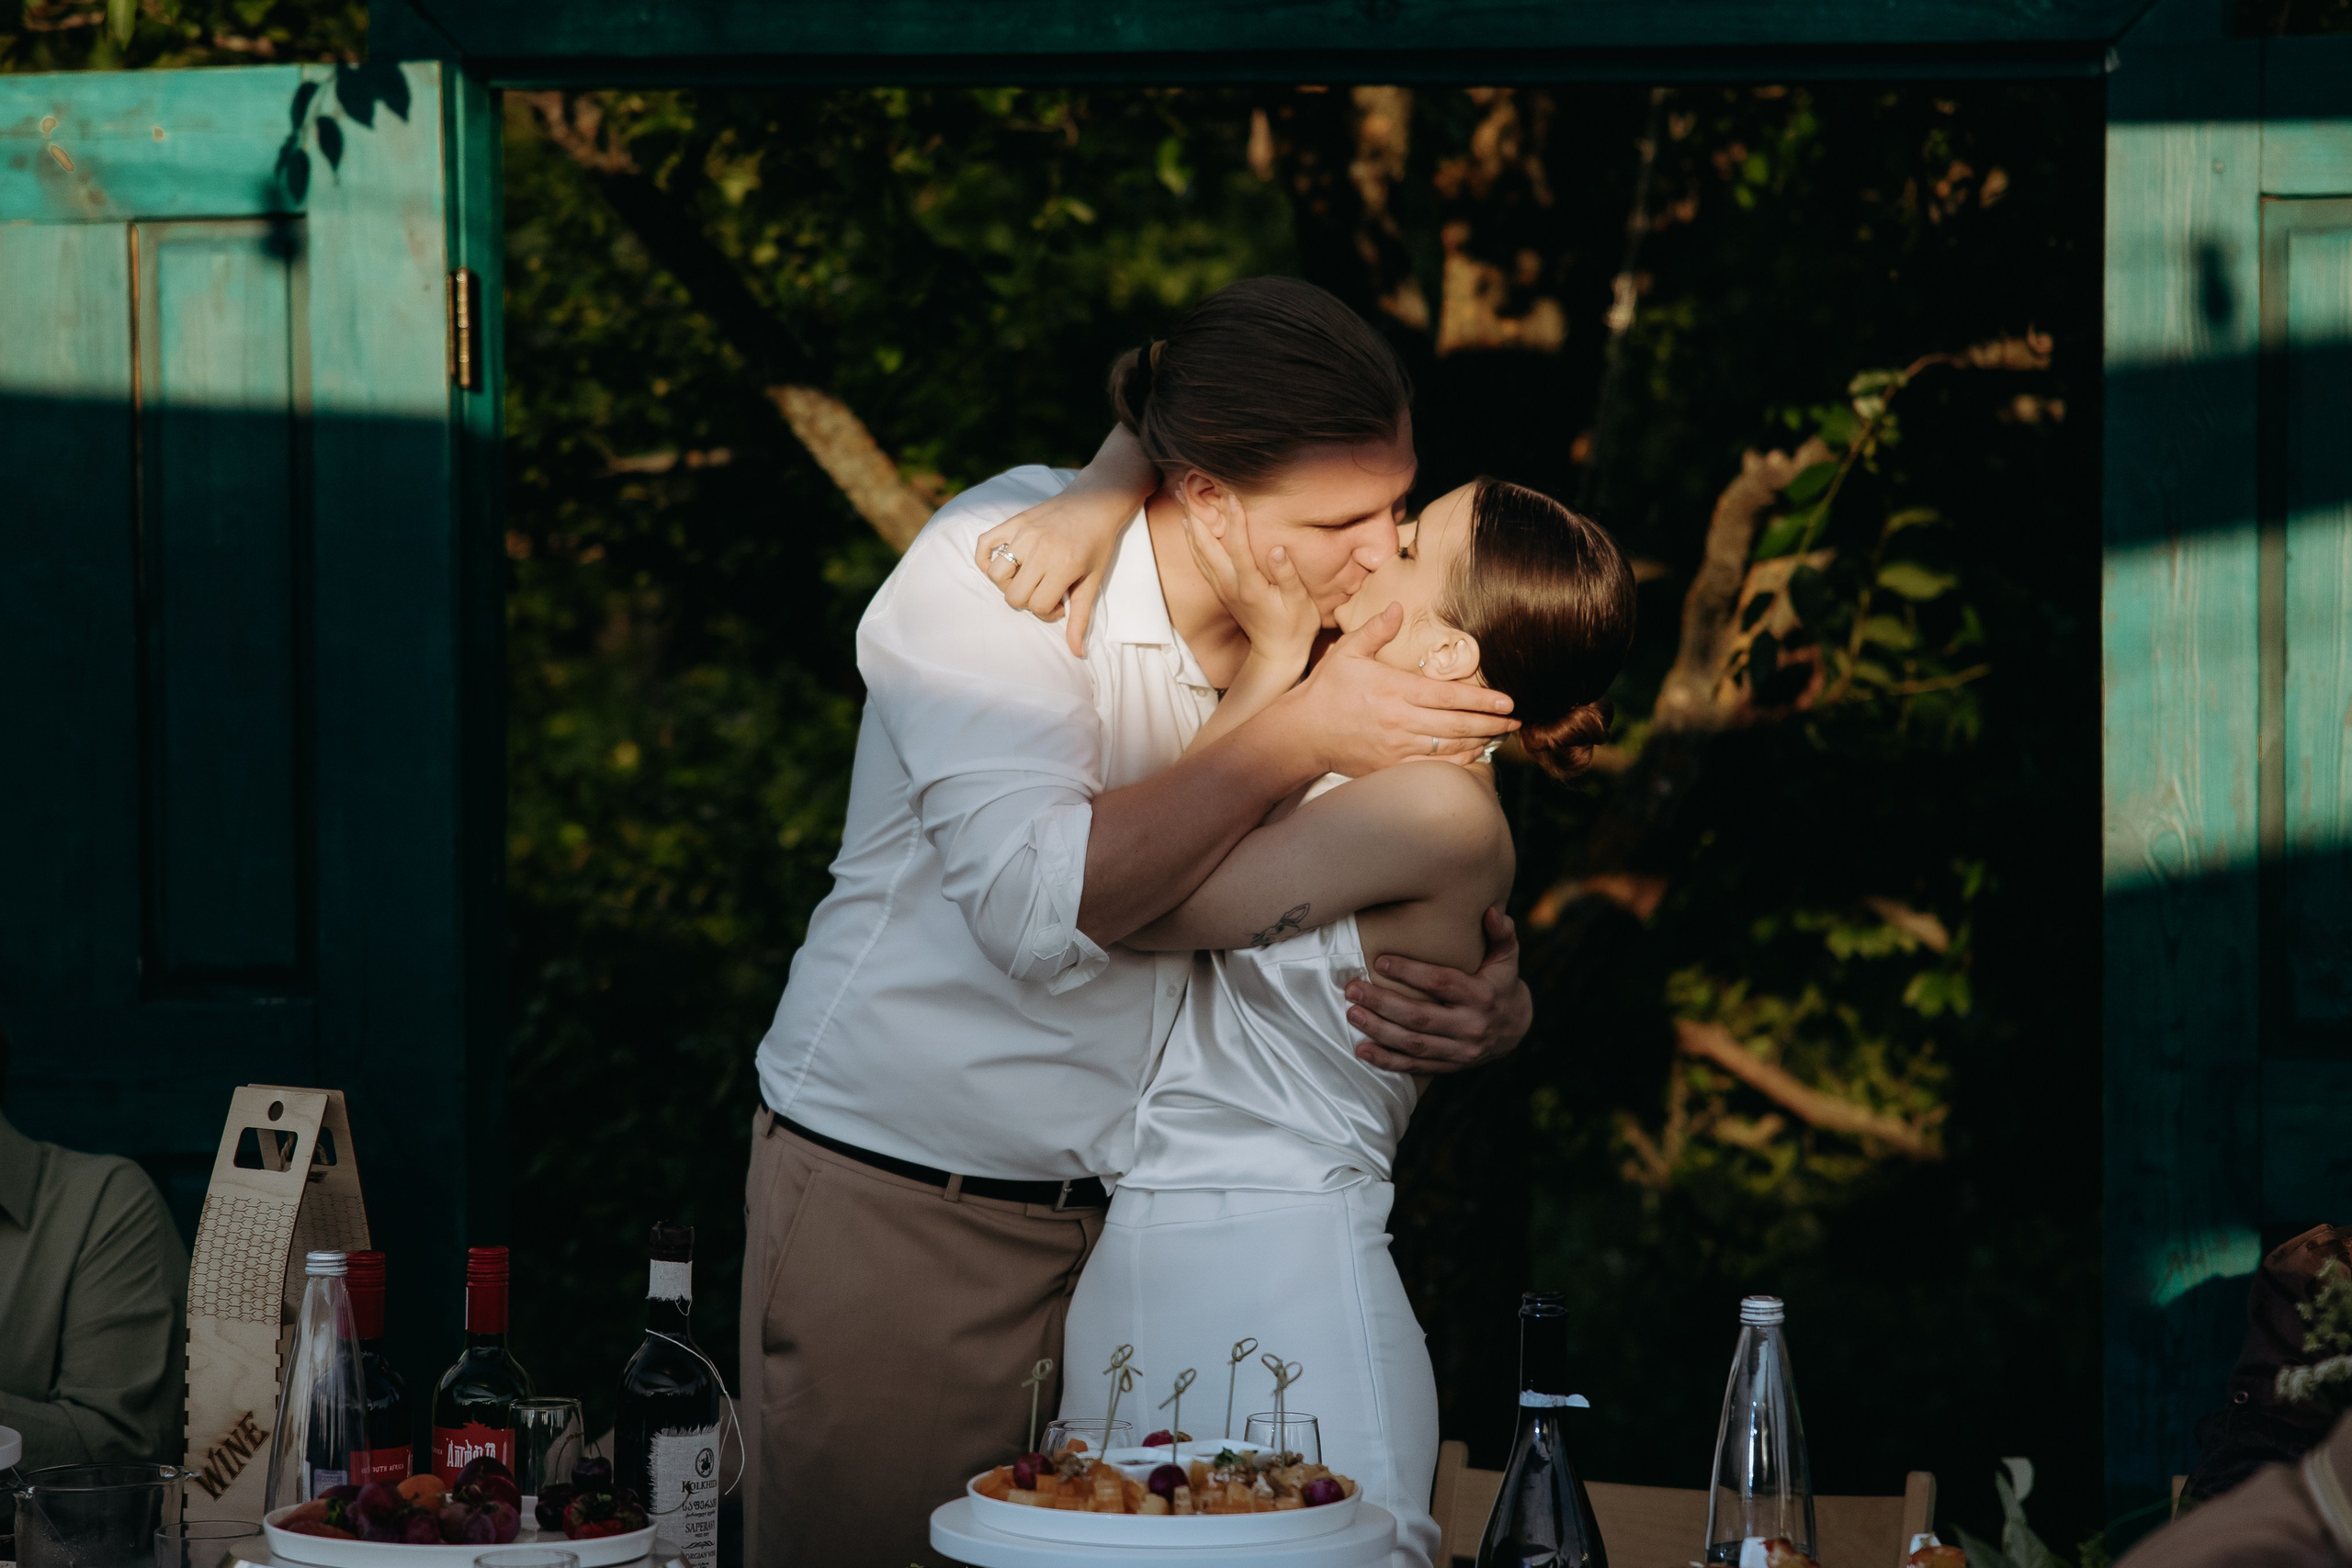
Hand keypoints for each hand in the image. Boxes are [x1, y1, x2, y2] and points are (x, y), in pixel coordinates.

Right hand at [976, 489, 1128, 655]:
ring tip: (1024, 578)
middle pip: (1014, 594)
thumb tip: (1077, 653)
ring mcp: (1024, 534)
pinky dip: (985, 558)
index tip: (1061, 604)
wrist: (1096, 502)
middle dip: (1026, 601)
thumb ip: (1081, 618)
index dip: (1047, 612)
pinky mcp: (1014, 522)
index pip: (1036, 605)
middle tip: (1042, 592)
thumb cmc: (1097, 544)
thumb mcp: (1092, 582)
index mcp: (1062, 565)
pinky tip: (1000, 565)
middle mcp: (1039, 549)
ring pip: (996, 574)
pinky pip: (984, 544)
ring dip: (1006, 583)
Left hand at [1180, 495, 1318, 671]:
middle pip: (1206, 547)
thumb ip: (1288, 575)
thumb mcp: (1300, 602)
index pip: (1238, 548)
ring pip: (1199, 553)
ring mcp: (1223, 589)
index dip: (1235, 522)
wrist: (1276, 655)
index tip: (1232, 497)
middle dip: (1198, 517)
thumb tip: (1277, 549)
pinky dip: (1194, 542)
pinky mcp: (1222, 591)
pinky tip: (1191, 530)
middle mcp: (1230, 586)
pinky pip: (1202, 561)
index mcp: (1250, 586)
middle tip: (1187, 489)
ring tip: (1182, 502)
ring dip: (1191, 526)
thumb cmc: (1294, 627)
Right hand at [1267, 603, 1516, 776]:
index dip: (1481, 699)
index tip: (1507, 700)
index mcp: (1393, 690)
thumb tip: (1398, 608)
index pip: (1448, 695)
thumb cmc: (1325, 690)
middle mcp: (1400, 720)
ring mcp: (1397, 746)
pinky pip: (1432, 765)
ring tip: (1501, 735)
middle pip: (1457, 723)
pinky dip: (1457, 761)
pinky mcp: (1390, 765)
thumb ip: (1376, 630)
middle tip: (1515, 720)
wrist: (1302, 733)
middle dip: (1491, 723)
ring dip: (1479, 741)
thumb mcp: (1346, 652)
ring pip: (1449, 746)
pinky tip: (1473, 754)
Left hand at [1345, 908, 1532, 1073]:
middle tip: (1353, 989)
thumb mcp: (1507, 957)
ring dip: (1379, 1031)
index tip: (1380, 961)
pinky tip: (1362, 1050)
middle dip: (1383, 1003)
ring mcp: (1460, 1051)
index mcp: (1482, 996)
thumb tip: (1491, 911)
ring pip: (1414, 1044)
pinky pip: (1415, 1067)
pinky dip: (1387, 1061)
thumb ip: (1501, 933)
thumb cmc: (1502, 982)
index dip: (1410, 972)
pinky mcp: (1450, 1066)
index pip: (1442, 983)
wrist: (1517, 1028)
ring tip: (1352, 1014)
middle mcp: (1471, 1026)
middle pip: (1421, 1017)